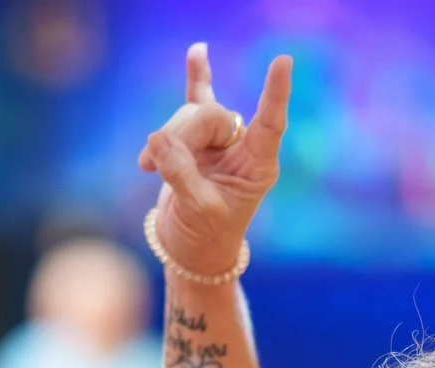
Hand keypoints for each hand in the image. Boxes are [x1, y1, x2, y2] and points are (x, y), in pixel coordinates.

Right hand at [136, 44, 293, 275]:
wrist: (188, 248)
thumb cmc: (204, 237)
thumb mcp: (196, 210)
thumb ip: (181, 175)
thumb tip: (157, 139)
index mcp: (257, 167)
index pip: (270, 123)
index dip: (274, 94)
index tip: (283, 61)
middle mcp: (242, 148)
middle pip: (212, 115)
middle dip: (183, 136)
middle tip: (160, 168)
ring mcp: (219, 140)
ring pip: (191, 112)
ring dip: (166, 137)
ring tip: (150, 167)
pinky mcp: (196, 137)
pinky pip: (198, 97)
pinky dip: (197, 76)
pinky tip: (197, 51)